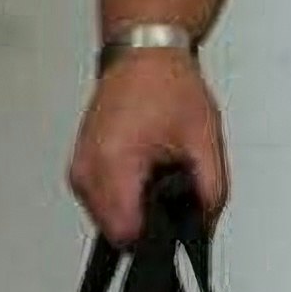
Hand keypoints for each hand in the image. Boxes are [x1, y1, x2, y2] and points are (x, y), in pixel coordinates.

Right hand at [67, 48, 226, 244]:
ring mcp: (80, 171)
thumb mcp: (205, 140)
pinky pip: (103, 204)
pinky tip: (143, 172)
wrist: (143, 55)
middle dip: (150, 222)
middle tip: (171, 186)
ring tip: (157, 172)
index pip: (127, 234)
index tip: (174, 217)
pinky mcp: (81, 170)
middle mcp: (88, 169)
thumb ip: (210, 192)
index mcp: (115, 161)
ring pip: (109, 223)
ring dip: (137, 210)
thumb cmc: (168, 85)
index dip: (157, 236)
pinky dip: (125, 198)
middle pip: (118, 233)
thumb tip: (203, 227)